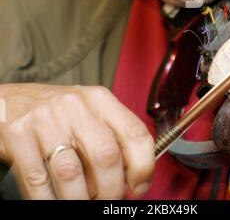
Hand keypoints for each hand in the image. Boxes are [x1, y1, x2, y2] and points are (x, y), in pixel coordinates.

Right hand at [0, 83, 154, 199]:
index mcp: (99, 99)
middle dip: (112, 190)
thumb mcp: (89, 112)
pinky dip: (50, 201)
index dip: (143, 167)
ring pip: (71, 173)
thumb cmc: (57, 113)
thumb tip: (133, 176)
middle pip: (106, 156)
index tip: (139, 187)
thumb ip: (112, 136)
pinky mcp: (18, 135)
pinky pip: (39, 181)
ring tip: (83, 203)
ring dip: (81, 200)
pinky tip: (55, 201)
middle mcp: (74, 105)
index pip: (135, 132)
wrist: (11, 101)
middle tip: (108, 201)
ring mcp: (45, 119)